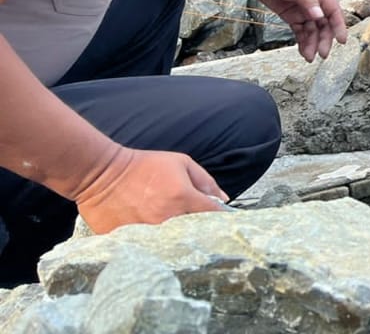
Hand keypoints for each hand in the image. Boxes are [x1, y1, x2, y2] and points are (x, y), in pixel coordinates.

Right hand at [72, 145, 226, 235]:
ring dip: (179, 241)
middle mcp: (167, 219)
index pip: (213, 215)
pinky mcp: (128, 242)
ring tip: (176, 235)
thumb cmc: (144, 166)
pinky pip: (149, 249)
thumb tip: (223, 200)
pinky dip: (155, 246)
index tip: (224, 221)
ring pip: (173, 245)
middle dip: (201, 232)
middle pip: (194, 234)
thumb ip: (205, 181)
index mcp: (182, 197)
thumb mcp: (181, 163)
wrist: (102, 175)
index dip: (221, 218)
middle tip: (201, 230)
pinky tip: (156, 241)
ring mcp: (147, 233)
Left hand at [246, 0, 347, 60]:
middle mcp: (314, 3)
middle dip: (324, 39)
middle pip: (324, 24)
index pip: (333, 11)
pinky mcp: (292, 16)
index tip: (342, 40)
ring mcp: (303, 10)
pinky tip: (303, 50)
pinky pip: (300, 31)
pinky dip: (302, 41)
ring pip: (312, 30)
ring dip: (312, 43)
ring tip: (309, 56)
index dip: (339, 26)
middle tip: (322, 53)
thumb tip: (319, 16)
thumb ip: (308, 1)